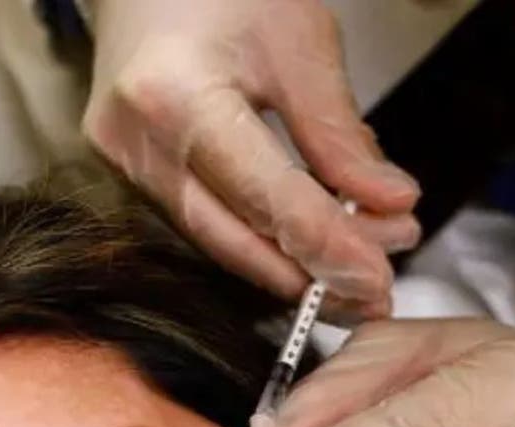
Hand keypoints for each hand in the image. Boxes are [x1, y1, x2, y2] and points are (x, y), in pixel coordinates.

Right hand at [84, 0, 421, 318]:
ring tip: (356, 277)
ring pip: (216, 242)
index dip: (326, 246)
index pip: (264, 196)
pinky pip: (202, 224)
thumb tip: (391, 204)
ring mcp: (123, 164)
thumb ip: (339, 132)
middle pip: (232, 240)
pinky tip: (308, 252)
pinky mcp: (129, 174)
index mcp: (174, 97)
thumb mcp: (298, 42)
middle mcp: (134, 143)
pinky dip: (259, 243)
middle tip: (376, 296)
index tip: (379, 278)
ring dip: (290, 266)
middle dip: (310, 278)